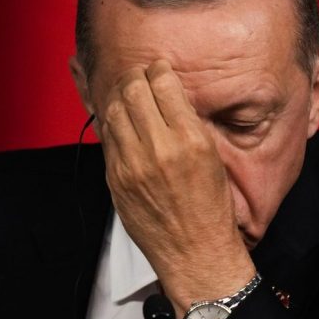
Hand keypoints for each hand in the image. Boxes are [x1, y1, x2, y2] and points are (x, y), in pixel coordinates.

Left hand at [97, 59, 255, 317]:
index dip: (159, 70)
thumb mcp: (212, 157)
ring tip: (127, 92)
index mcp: (190, 140)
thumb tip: (168, 95)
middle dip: (136, 76)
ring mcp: (131, 165)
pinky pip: (107, 137)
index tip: (160, 68)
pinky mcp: (115, 179)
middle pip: (133, 91)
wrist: (194, 250)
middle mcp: (158, 149)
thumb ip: (188, 124)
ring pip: (113, 110)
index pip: (164, 85)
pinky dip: (112, 122)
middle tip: (141, 75)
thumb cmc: (210, 207)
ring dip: (119, 95)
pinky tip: (120, 119)